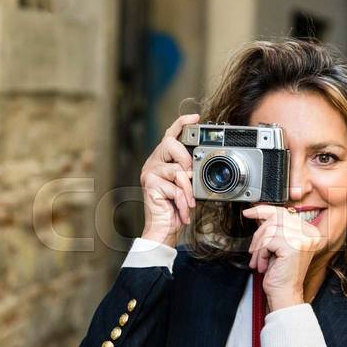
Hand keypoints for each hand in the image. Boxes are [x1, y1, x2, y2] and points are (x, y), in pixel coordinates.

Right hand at [140, 114, 198, 246]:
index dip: (182, 123)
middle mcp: (153, 162)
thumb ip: (190, 173)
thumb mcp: (187, 187)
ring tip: (188, 203)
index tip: (195, 117)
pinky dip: (184, 201)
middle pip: (171, 144)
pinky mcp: (149, 184)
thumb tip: (197, 167)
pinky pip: (176, 187)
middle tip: (191, 178)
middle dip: (187, 160)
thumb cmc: (176, 208)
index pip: (170, 135)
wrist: (164, 229)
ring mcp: (149, 172)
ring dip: (188, 190)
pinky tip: (182, 210)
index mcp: (162, 160)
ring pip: (178, 170)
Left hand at [243, 205, 323, 310]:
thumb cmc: (281, 274)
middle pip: (276, 218)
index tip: (249, 213)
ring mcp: (303, 238)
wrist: (284, 294)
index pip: (284, 212)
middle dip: (259, 234)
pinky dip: (261, 253)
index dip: (264, 211)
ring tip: (259, 261)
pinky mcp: (293, 246)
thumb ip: (274, 228)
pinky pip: (268, 241)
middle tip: (254, 250)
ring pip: (269, 230)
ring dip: (259, 247)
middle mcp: (309, 233)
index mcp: (309, 231)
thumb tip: (259, 213)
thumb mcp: (277, 246)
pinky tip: (263, 265)